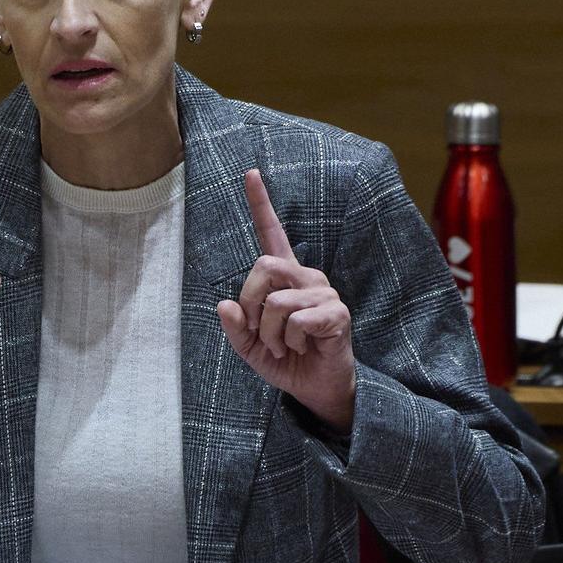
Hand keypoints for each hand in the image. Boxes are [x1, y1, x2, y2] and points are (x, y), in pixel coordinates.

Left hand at [217, 169, 354, 433]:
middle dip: (251, 303)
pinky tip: (303, 348)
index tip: (250, 172)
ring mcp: (324, 294)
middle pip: (263, 266)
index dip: (261, 203)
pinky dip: (289, 342)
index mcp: (284, 278)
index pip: (272, 233)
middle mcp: (306, 277)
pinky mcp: (337, 314)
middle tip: (259, 331)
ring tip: (285, 346)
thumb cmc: (286, 361)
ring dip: (270, 334)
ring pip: (276, 301)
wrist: (315, 389)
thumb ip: (235, 327)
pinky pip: (296, 321)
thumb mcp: (249, 347)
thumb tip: (225, 305)